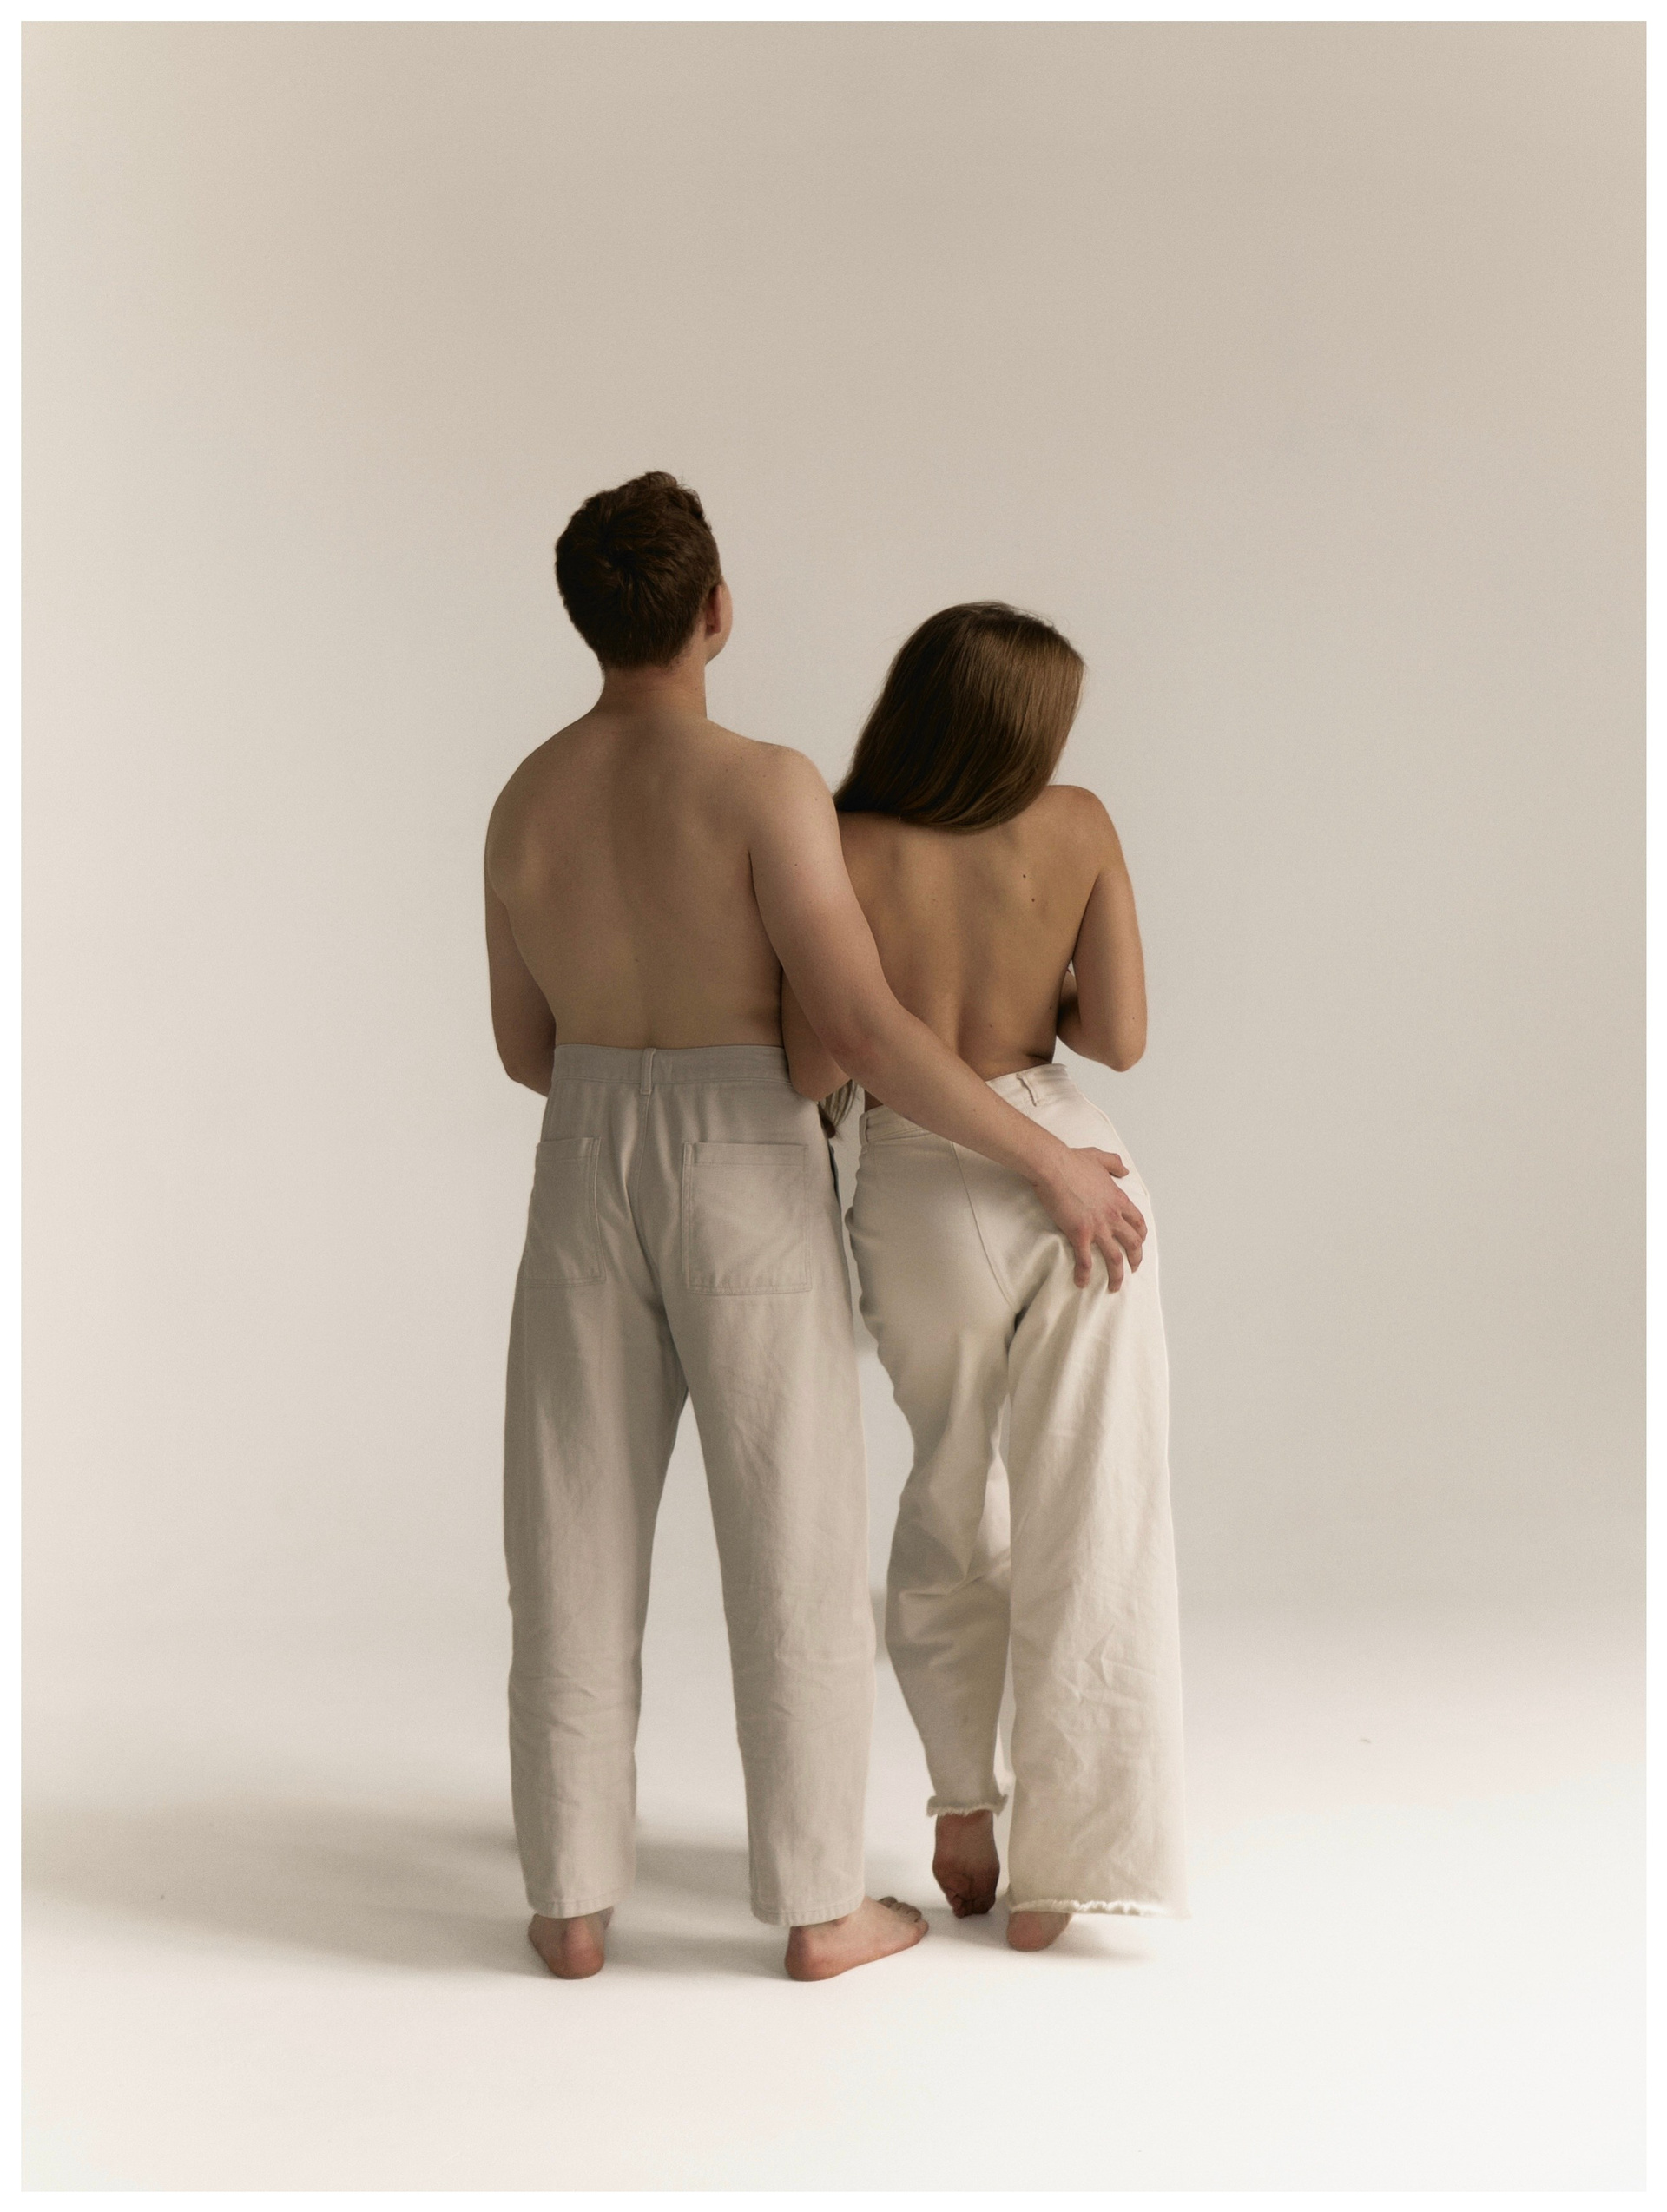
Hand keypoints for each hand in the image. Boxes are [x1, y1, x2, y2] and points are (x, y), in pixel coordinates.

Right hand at [1034, 1146, 1146, 1290]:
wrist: (1053, 1166)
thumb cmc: (1072, 1160)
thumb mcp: (1099, 1157)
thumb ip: (1114, 1164)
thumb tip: (1124, 1170)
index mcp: (1118, 1199)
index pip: (1137, 1222)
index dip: (1141, 1236)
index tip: (1139, 1244)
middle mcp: (1112, 1216)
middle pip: (1133, 1244)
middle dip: (1136, 1259)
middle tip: (1133, 1269)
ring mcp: (1098, 1227)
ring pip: (1115, 1258)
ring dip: (1117, 1275)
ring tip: (1114, 1287)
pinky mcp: (1080, 1234)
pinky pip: (1085, 1261)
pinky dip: (1085, 1274)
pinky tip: (1081, 1283)